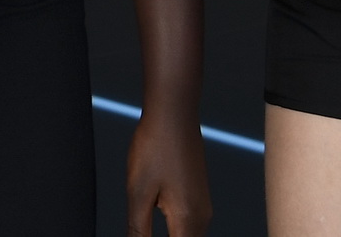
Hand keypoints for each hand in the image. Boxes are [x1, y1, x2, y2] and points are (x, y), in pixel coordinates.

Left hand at [126, 108, 211, 235]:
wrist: (173, 115)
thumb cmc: (155, 148)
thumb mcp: (138, 192)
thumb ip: (138, 230)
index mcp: (187, 221)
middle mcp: (201, 219)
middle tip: (139, 231)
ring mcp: (202, 208)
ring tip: (143, 229)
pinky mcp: (197, 198)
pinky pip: (187, 226)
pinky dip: (173, 233)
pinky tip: (154, 226)